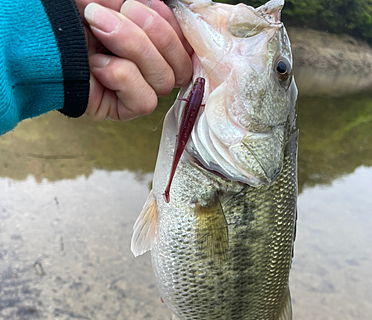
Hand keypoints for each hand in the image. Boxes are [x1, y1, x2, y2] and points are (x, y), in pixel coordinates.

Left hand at [75, 0, 192, 120]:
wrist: (40, 28)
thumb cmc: (75, 10)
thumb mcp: (119, 0)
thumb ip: (151, 7)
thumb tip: (176, 13)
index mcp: (153, 43)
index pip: (186, 49)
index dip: (173, 29)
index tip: (145, 5)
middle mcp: (147, 69)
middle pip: (181, 67)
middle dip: (151, 34)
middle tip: (118, 13)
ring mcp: (134, 91)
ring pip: (164, 82)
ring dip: (132, 49)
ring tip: (99, 34)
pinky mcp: (119, 110)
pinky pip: (144, 102)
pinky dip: (121, 78)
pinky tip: (97, 66)